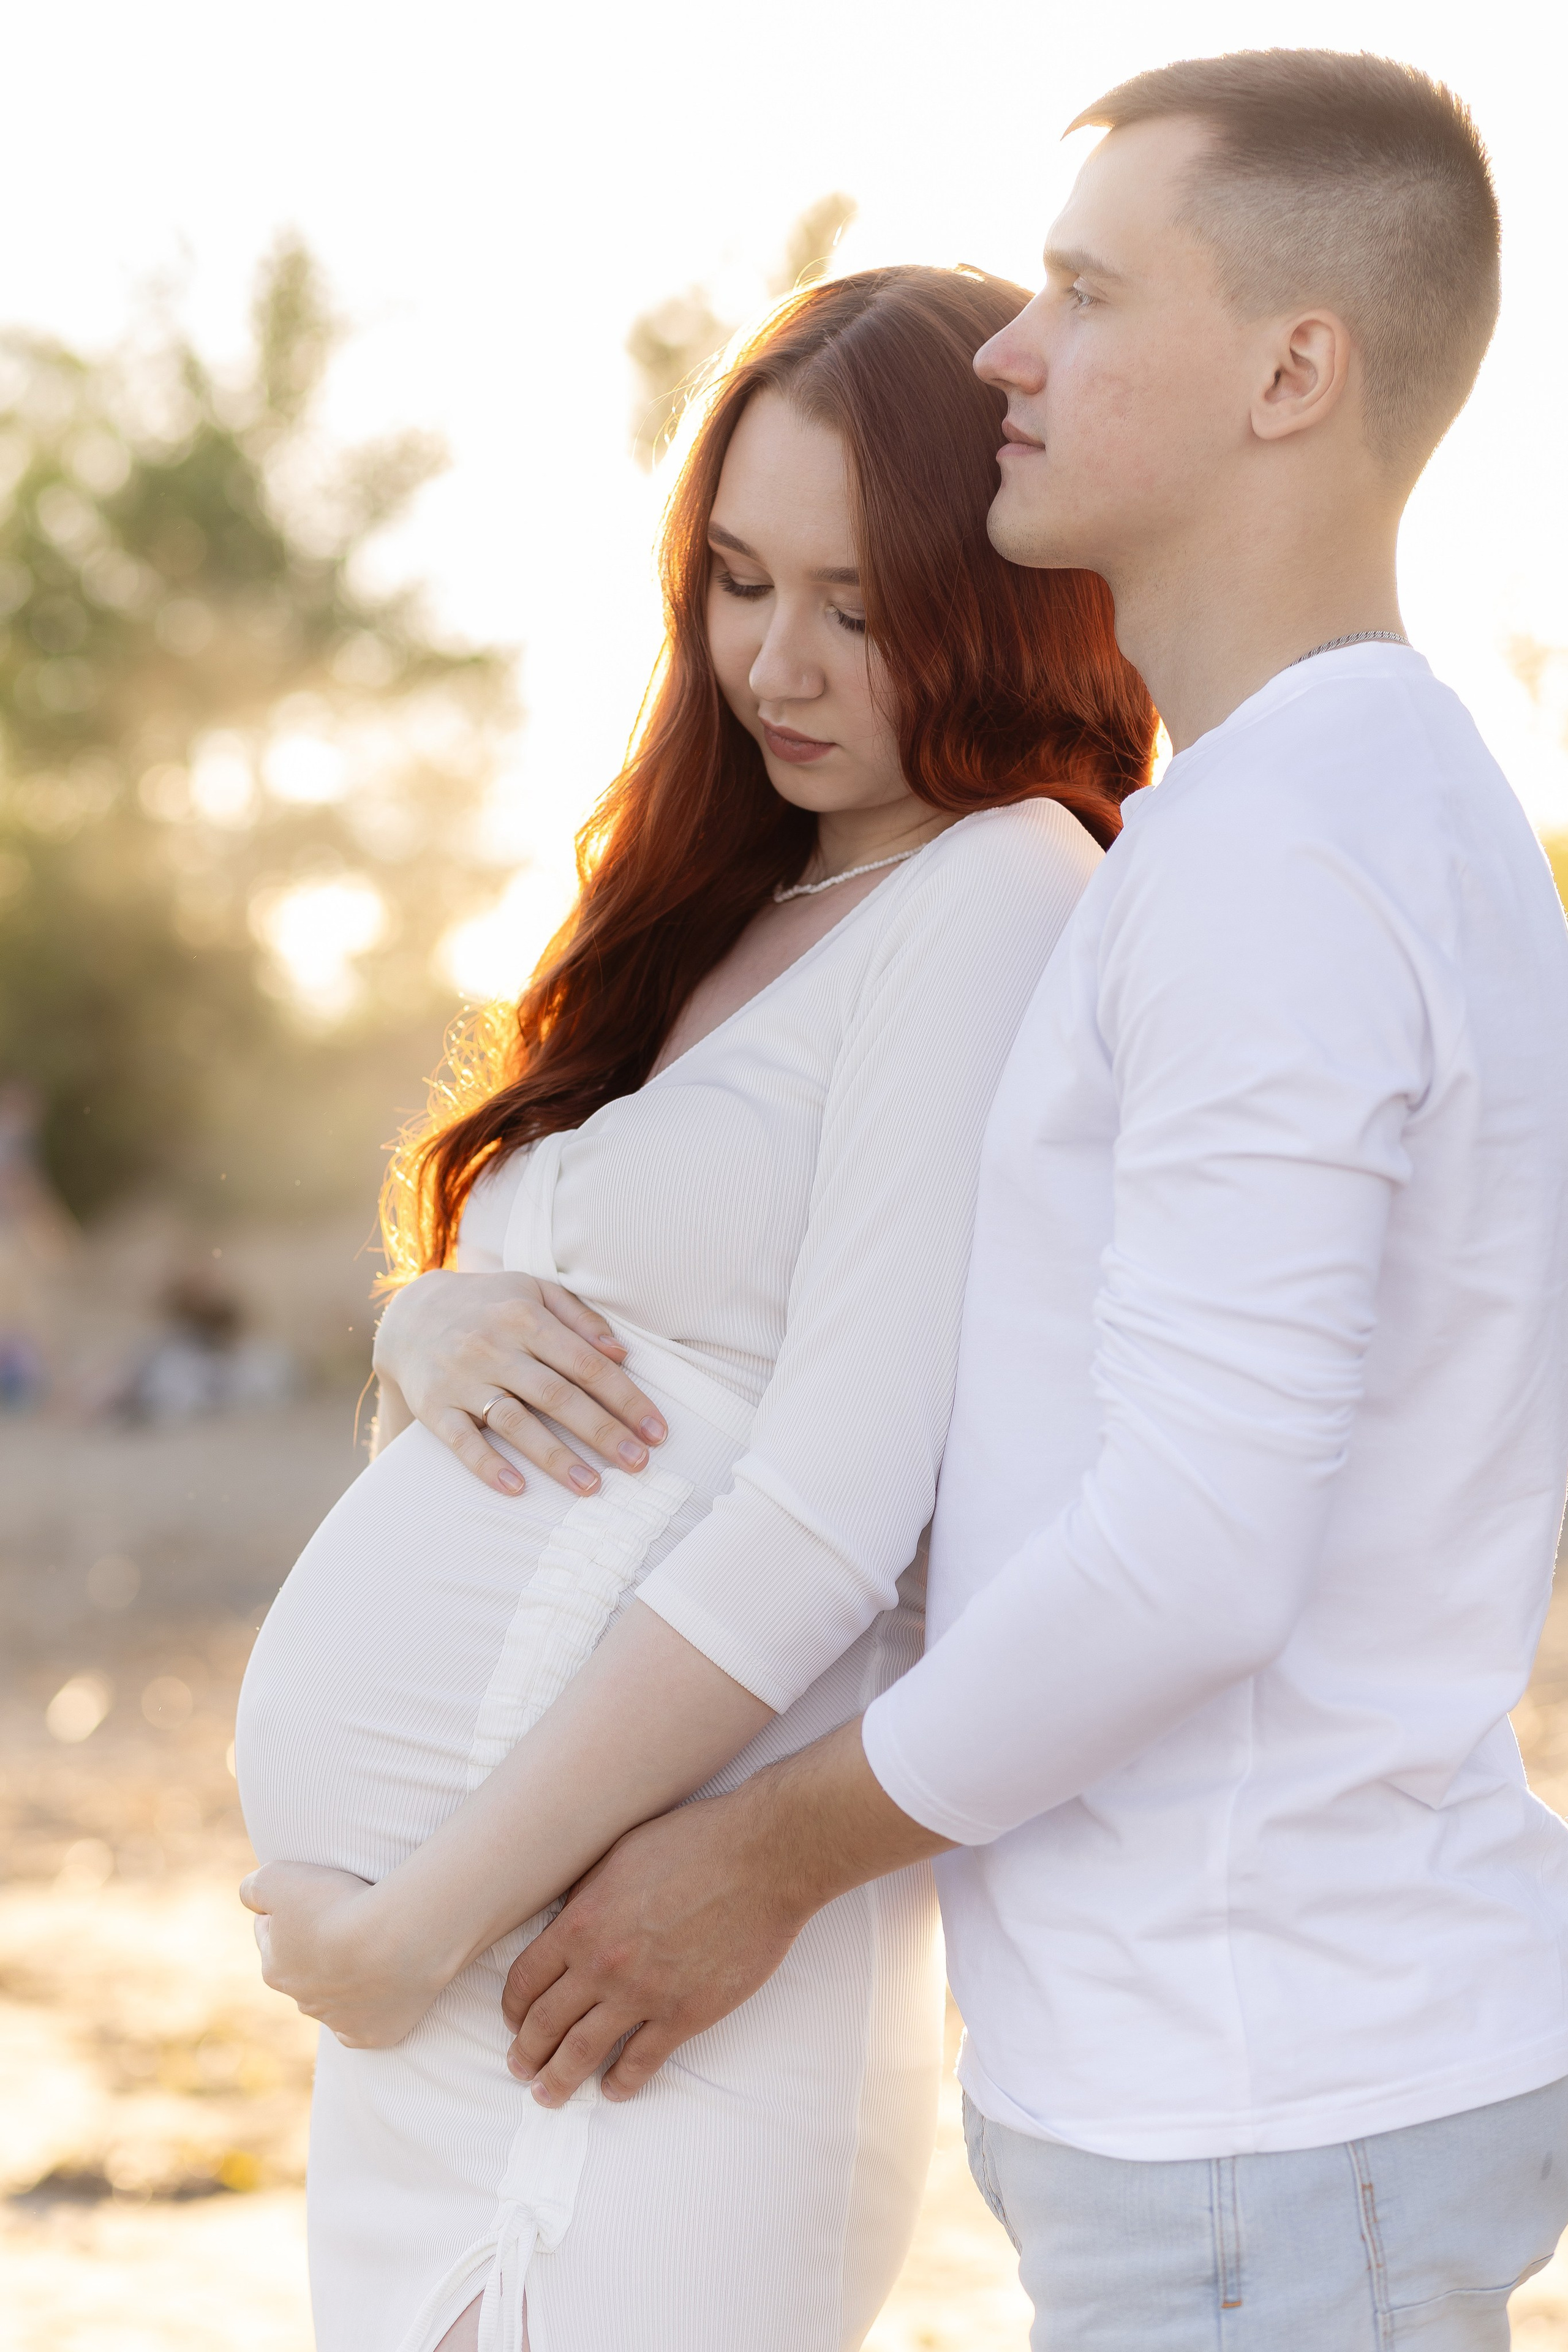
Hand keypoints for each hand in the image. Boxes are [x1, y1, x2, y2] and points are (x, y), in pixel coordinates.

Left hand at [239, 1860, 442, 2047]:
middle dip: (315, 1946)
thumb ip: (254, 1888)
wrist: (394, 1939)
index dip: (287, 1908)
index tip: (312, 1893)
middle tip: (344, 1917)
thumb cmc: (336, 1906)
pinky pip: (363, 2028)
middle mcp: (302, 2000)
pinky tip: (377, 1995)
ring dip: (344, 1975)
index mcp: (275, 1968)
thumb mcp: (277, 1878)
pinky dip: (367, 2013)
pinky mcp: (373, 2034)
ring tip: (371, 1944)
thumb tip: (250, 1898)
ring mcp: (339, 2020)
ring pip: (333, 1997)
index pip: (269, 1933)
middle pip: (302, 1968)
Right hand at [372, 1269, 667, 1498]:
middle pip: (557, 1395)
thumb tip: (622, 1354)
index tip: (656, 1431)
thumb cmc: (489, 1305)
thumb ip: (580, 1318)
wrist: (410, 1315)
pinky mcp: (433, 1406)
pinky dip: (487, 1465)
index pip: (586, 1364)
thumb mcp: (534, 1292)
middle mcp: (494, 1347)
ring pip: (514, 1422)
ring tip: (592, 1487)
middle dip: (603, 1432)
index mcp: (525, 1317)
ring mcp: (462, 1378)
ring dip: (555, 1457)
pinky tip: (516, 1488)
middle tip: (639, 1465)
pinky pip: (460, 1441)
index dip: (626, 1398)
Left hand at [499, 1719, 948, 2105]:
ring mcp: (643, 1994)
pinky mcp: (684, 2014)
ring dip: (559, 2079)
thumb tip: (568, 1917)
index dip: (514, 2008)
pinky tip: (613, 2090)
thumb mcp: (621, 1852)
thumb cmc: (696, 1841)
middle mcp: (602, 1964)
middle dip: (527, 2053)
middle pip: (546, 2023)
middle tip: (520, 2068)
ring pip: (583, 2052)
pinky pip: (641, 2061)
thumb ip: (587, 1892)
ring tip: (548, 2095)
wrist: (763, 1857)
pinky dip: (621, 2083)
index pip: (526, 1979)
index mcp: (581, 1921)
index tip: (514, 2022)